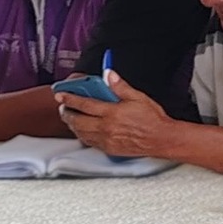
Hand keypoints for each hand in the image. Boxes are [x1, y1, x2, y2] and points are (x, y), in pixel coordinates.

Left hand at [58, 70, 172, 155]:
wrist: (161, 139)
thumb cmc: (153, 119)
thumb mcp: (138, 97)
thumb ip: (120, 86)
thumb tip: (109, 74)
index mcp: (112, 113)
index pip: (84, 104)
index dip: (70, 98)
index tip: (61, 95)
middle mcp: (106, 127)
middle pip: (77, 120)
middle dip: (67, 113)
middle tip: (62, 107)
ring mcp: (106, 140)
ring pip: (80, 133)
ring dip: (72, 125)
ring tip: (69, 118)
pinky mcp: (109, 149)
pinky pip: (89, 142)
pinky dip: (81, 136)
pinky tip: (81, 131)